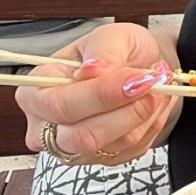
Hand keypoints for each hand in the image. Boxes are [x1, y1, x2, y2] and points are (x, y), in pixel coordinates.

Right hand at [16, 21, 181, 163]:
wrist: (139, 68)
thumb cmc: (116, 50)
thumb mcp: (109, 35)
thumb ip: (102, 52)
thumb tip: (93, 71)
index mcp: (36, 90)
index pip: (58, 105)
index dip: (99, 96)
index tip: (136, 80)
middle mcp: (47, 125)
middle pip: (82, 136)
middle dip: (128, 111)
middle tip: (154, 83)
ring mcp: (72, 147)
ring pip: (113, 145)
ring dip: (146, 114)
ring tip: (159, 85)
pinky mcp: (101, 159)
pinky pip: (132, 150)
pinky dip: (152, 124)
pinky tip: (154, 103)